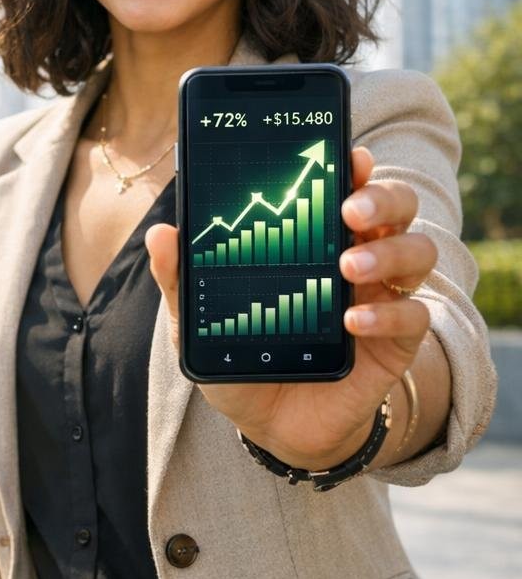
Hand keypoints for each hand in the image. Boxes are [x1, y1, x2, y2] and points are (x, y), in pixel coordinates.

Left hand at [145, 145, 437, 469]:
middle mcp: (356, 256)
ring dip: (390, 252)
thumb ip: (181, 277)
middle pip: (396, 207)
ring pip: (418, 252)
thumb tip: (160, 234)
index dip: (354, 166)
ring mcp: (379, 296)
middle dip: (382, 197)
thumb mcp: (199, 319)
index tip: (348, 155)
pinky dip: (388, 313)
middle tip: (350, 210)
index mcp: (314, 238)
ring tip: (349, 267)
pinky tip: (351, 322)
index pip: (345, 186)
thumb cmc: (240, 354)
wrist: (269, 424)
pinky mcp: (394, 342)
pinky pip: (413, 316)